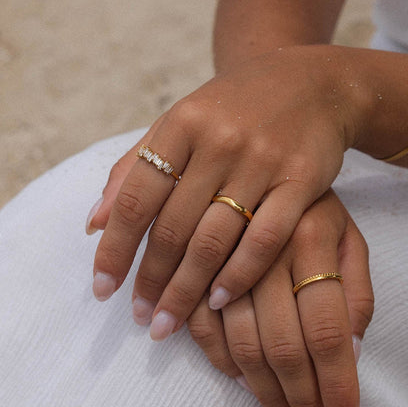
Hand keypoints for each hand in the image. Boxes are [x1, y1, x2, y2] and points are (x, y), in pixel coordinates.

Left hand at [87, 45, 365, 338]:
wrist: (313, 83)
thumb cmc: (234, 109)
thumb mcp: (180, 122)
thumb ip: (134, 167)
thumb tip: (93, 225)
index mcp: (181, 124)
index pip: (135, 198)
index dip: (115, 249)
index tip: (103, 290)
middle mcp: (218, 141)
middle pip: (172, 227)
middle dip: (151, 281)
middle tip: (140, 319)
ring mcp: (262, 161)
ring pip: (213, 240)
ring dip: (186, 290)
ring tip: (168, 322)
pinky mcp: (302, 180)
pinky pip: (264, 240)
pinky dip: (238, 275)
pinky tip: (218, 301)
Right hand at [186, 190, 372, 406]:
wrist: (261, 150)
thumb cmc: (315, 208)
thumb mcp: (350, 235)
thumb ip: (358, 289)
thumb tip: (353, 352)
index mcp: (315, 237)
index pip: (330, 329)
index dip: (337, 383)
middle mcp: (270, 248)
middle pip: (286, 344)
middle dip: (301, 397)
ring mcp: (227, 256)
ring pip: (243, 341)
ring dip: (262, 390)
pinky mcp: (194, 260)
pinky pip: (203, 324)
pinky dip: (220, 360)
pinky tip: (241, 383)